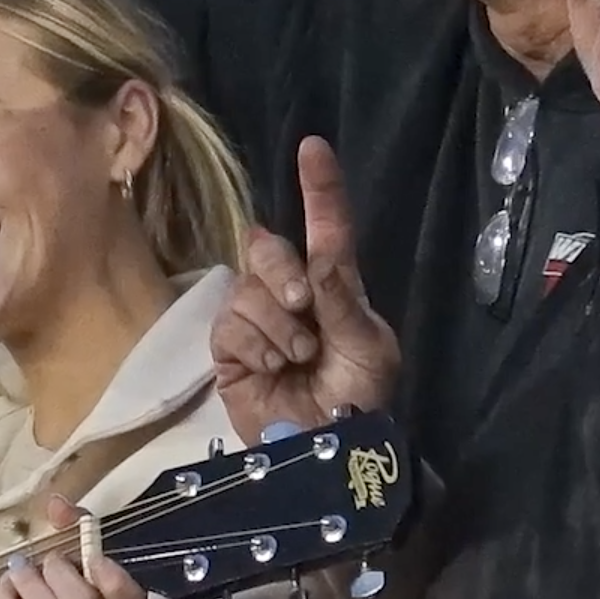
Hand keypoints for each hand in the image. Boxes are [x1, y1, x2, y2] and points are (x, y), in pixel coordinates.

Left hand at [0, 495, 150, 598]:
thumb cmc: (75, 586)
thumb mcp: (83, 556)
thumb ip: (76, 526)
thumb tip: (57, 505)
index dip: (114, 579)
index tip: (95, 558)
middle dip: (61, 571)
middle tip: (50, 559)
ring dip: (30, 580)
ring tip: (21, 565)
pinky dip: (6, 597)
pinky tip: (7, 584)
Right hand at [211, 137, 400, 444]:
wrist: (328, 451)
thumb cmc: (361, 399)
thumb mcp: (370, 349)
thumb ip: (343, 302)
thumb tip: (317, 259)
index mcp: (335, 288)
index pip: (327, 229)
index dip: (320, 188)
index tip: (312, 147)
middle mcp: (292, 295)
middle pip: (268, 248)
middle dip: (281, 271)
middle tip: (302, 305)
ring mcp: (257, 321)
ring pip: (247, 289)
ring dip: (276, 325)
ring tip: (296, 358)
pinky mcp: (229, 350)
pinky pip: (230, 324)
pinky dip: (254, 345)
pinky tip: (270, 368)